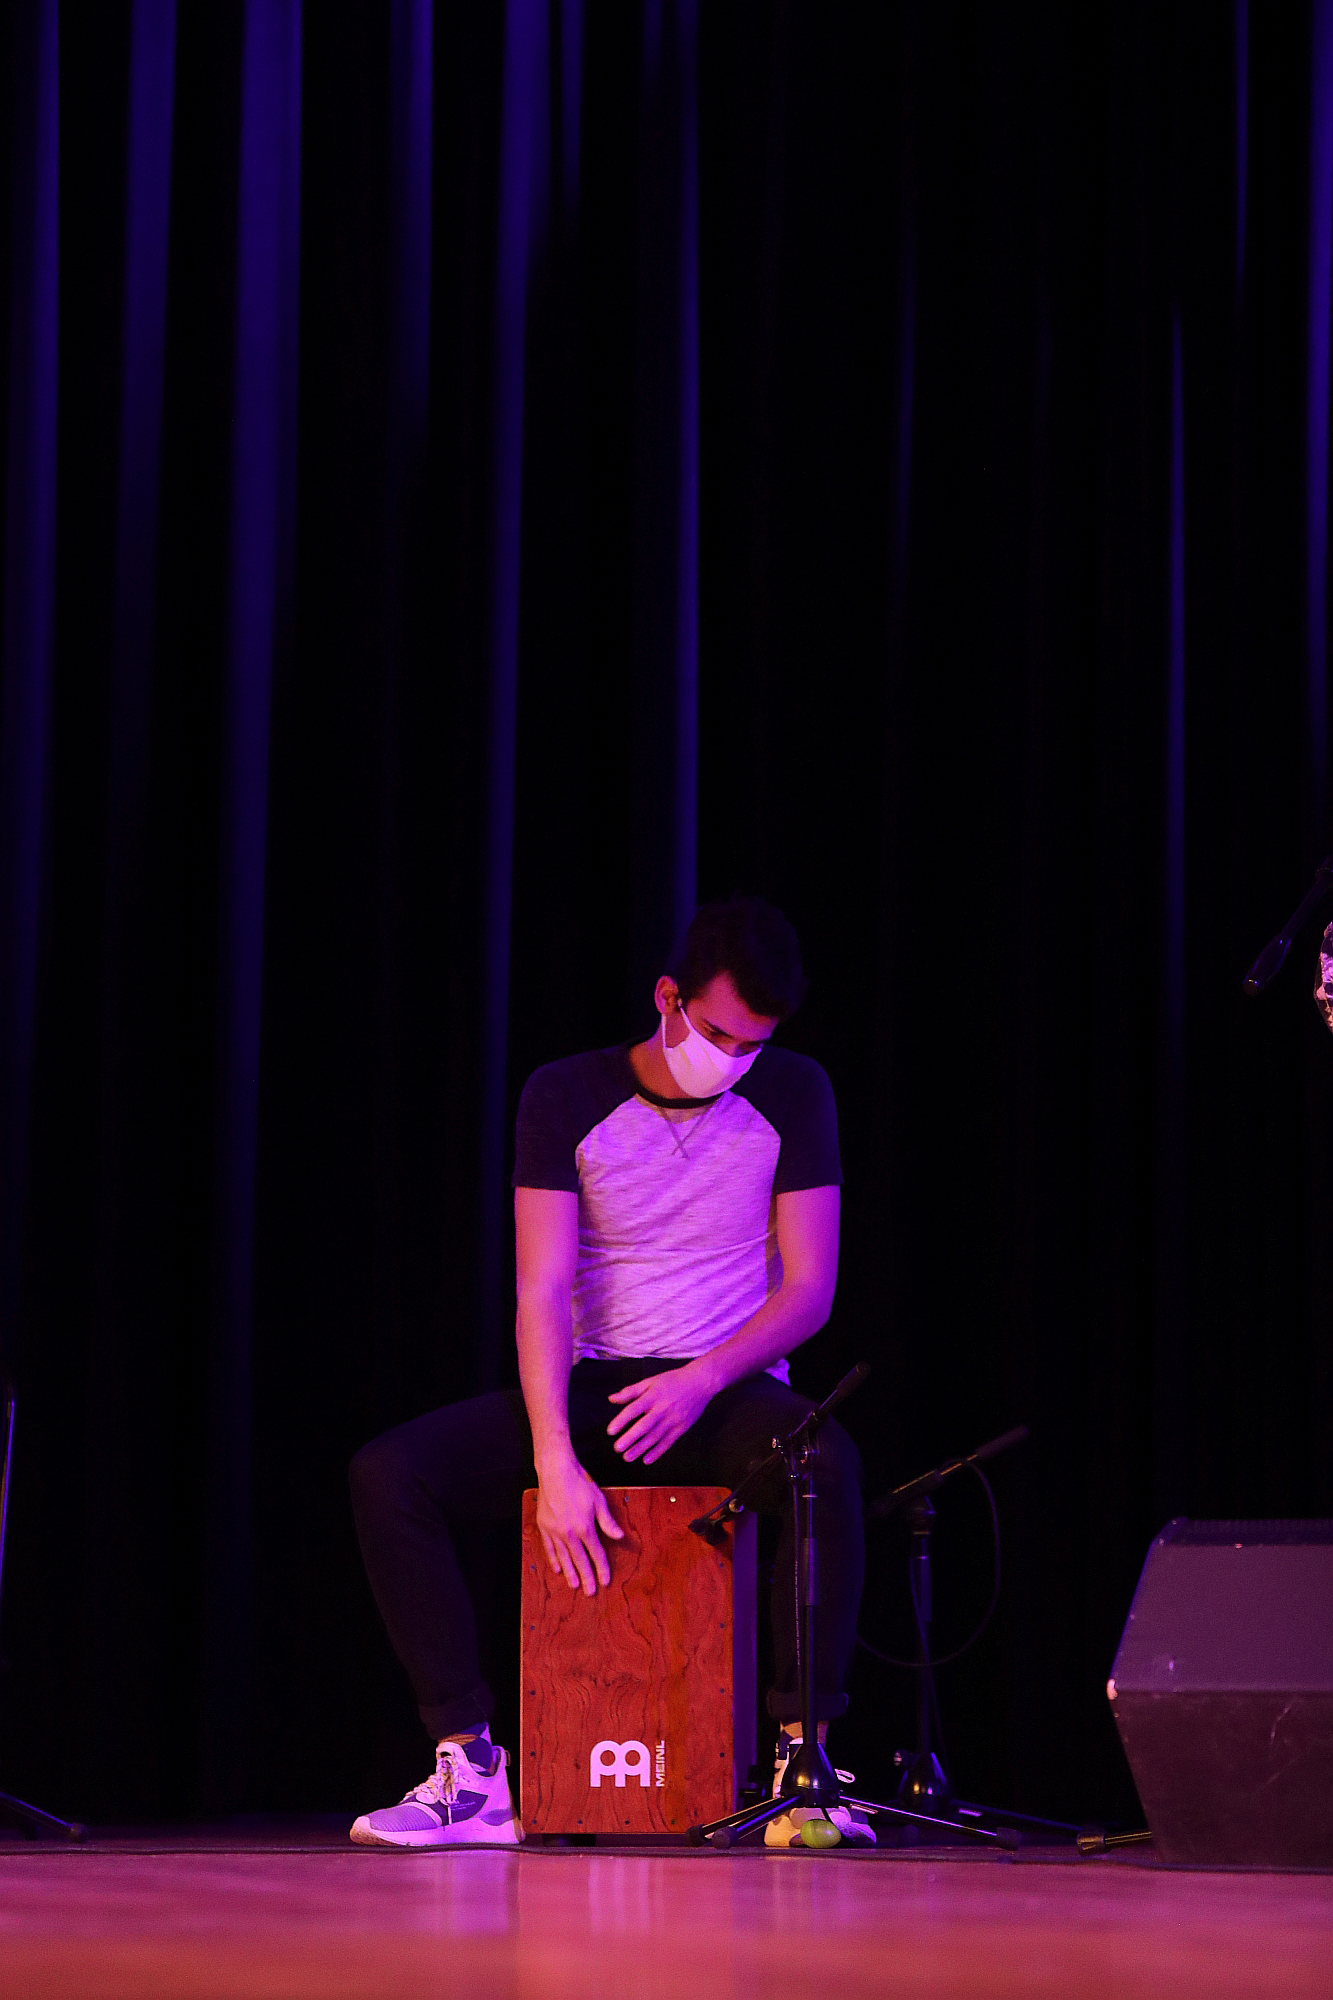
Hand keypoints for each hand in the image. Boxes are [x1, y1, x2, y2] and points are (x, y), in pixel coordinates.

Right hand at [535, 1451, 623, 1594]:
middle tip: (589, 1592)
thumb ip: (608, 1522)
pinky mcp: (544, 1526)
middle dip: (586, 1577)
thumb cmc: (579, 1483)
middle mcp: (569, 1533)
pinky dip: (553, 1559)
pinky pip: (549, 1548)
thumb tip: (619, 1537)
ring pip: (563, 1557)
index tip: (605, 1581)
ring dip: (569, 1573)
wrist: (555, 1471)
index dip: (601, 1569)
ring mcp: (555, 1531)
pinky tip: (557, 1568)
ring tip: (574, 1585)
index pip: (596, 1554)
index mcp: (585, 1527)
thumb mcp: (599, 1501)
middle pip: (579, 1560)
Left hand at [606, 1363, 714, 1464]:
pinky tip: (647, 1459)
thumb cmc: (673, 1381)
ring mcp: (674, 1419)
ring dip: (640, 1448)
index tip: (610, 1431)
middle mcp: (663, 1408)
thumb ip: (631, 1391)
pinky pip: (668, 1442)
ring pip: (655, 1436)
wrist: (700, 1383)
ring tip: (627, 1457)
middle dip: (630, 1438)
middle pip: (644, 1426)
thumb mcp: (651, 1381)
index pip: (634, 1409)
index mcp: (653, 1395)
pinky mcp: (682, 1427)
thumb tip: (611, 1399)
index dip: (621, 1420)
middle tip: (617, 1448)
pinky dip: (658, 1452)